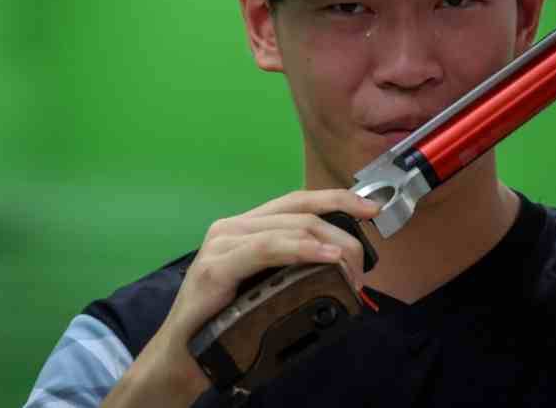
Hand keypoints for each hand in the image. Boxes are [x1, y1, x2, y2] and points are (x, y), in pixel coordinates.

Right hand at [126, 189, 381, 404]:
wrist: (182, 356)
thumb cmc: (226, 323)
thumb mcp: (266, 287)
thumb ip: (292, 268)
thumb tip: (341, 263)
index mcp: (246, 227)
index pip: (298, 201)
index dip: (337, 199)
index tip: (373, 209)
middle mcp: (232, 227)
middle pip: (300, 213)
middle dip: (341, 230)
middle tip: (363, 263)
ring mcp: (222, 243)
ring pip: (289, 228)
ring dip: (329, 243)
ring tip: (351, 265)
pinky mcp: (216, 266)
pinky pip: (266, 249)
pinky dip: (301, 250)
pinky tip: (325, 256)